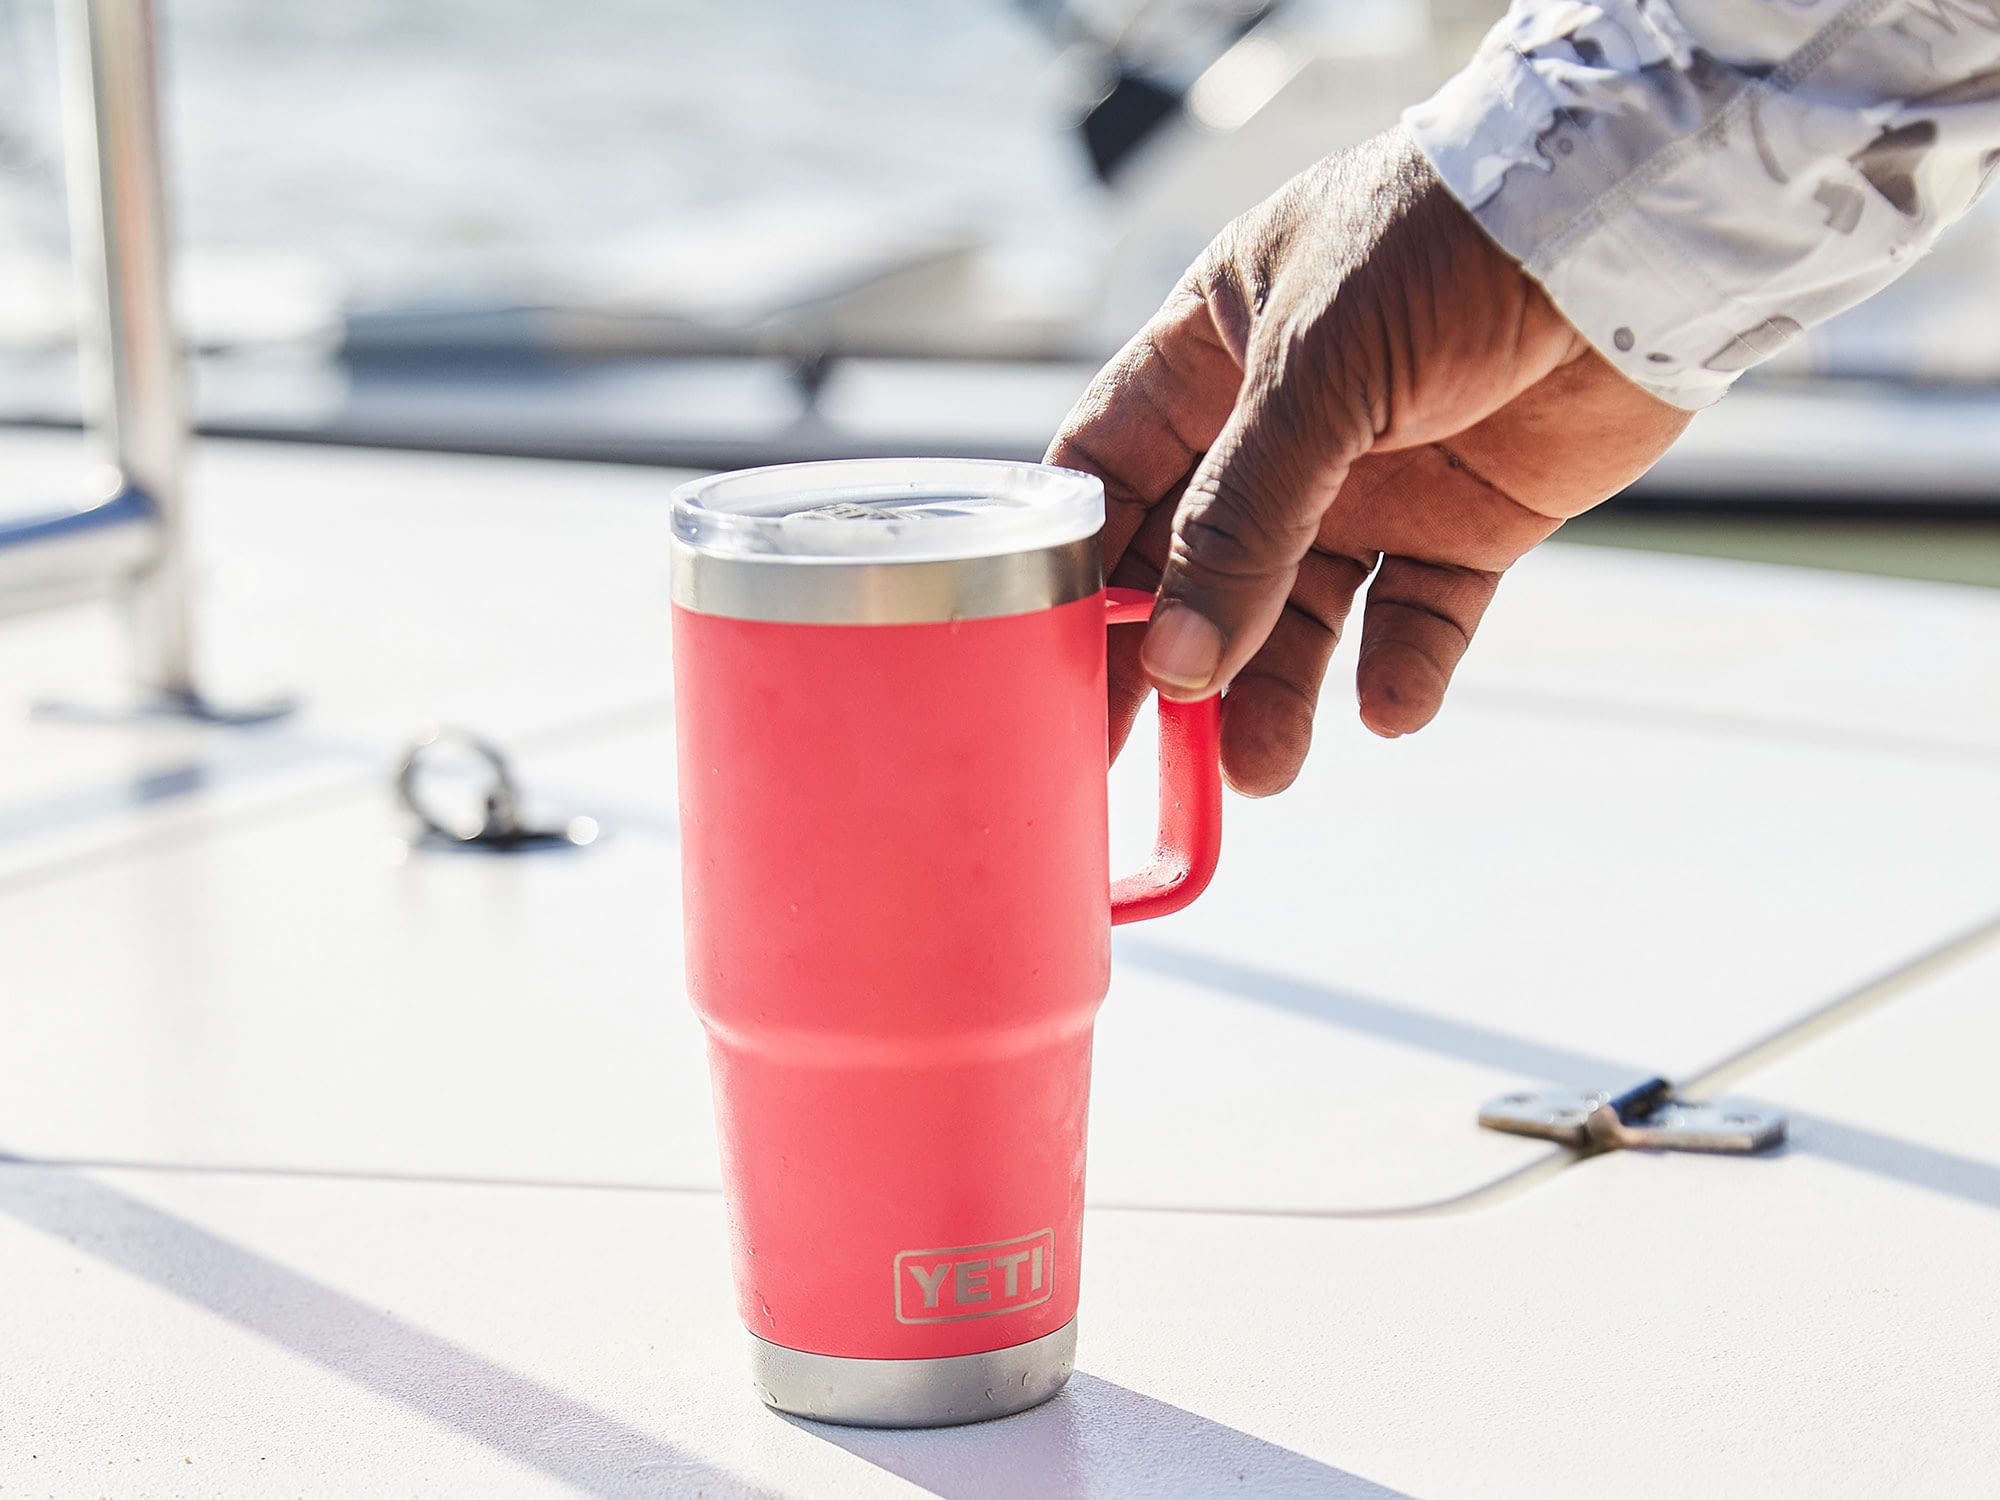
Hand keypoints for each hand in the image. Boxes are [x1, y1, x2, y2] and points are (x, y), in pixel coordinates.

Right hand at [1047, 128, 1690, 794]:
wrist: (1638, 229)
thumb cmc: (1450, 247)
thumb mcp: (1314, 373)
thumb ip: (1240, 520)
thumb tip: (1177, 661)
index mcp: (1213, 351)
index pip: (1109, 471)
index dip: (1077, 562)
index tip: (1056, 657)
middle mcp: (1281, 425)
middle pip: (1194, 563)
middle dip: (1171, 656)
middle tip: (1135, 750)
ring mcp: (1374, 481)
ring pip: (1300, 611)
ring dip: (1278, 689)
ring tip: (1264, 769)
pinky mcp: (1466, 524)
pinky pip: (1417, 618)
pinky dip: (1401, 670)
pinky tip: (1389, 708)